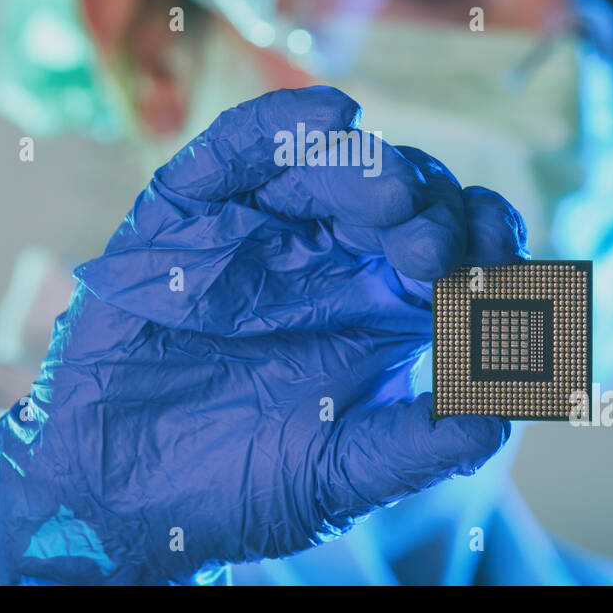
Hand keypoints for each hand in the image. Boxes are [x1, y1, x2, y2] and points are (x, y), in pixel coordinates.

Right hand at [0, 86, 527, 583]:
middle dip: (431, 211)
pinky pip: (235, 150)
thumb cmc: (226, 486)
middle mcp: (328, 256)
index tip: (494, 276)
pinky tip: (332, 116)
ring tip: (390, 194)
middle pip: (404, 195)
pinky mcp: (187, 213)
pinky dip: (279, 124)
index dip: (485, 246)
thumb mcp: (334, 475)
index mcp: (377, 307)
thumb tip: (500, 415)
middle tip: (428, 251)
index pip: (454, 247)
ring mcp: (259, 228)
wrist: (111, 496)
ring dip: (369, 167)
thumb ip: (414, 447)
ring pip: (330, 162)